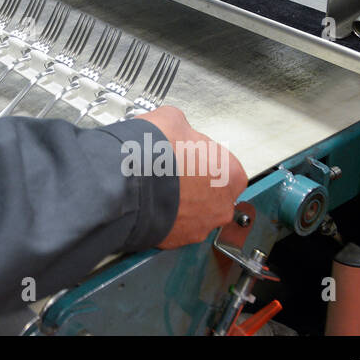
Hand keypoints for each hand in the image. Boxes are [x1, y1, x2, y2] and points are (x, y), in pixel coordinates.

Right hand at [140, 105, 245, 248]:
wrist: (128, 183)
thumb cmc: (156, 153)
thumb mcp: (172, 120)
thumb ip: (183, 129)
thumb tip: (176, 129)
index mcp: (232, 174)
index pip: (224, 165)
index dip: (203, 157)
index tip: (188, 154)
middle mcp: (223, 205)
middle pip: (212, 192)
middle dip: (194, 183)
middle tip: (172, 170)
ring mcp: (202, 225)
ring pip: (194, 212)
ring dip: (179, 202)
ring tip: (158, 186)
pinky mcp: (178, 240)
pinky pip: (174, 226)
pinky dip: (164, 216)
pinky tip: (150, 201)